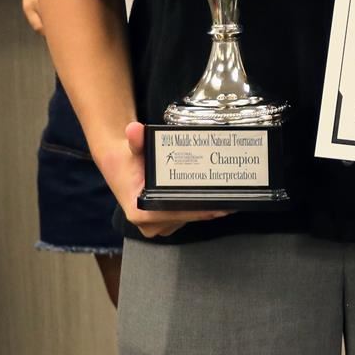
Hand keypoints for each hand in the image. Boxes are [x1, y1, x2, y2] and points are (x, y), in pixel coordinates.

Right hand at [103, 121, 231, 238]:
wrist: (120, 167)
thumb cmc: (128, 161)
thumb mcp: (133, 149)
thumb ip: (137, 140)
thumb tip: (134, 129)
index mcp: (140, 212)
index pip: (176, 214)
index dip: (198, 210)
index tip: (220, 206)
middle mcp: (149, 224)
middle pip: (186, 218)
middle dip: (209, 208)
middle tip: (233, 197)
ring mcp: (158, 226)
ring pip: (188, 219)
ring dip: (206, 208)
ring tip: (231, 196)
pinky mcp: (165, 223)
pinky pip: (186, 217)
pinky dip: (200, 208)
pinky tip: (218, 197)